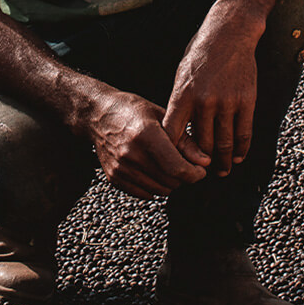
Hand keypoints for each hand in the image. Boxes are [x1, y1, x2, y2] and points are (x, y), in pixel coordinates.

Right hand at [87, 88, 209, 199]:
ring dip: (170, 183)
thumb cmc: (132, 110)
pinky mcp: (114, 177)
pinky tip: (154, 170)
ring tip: (170, 167)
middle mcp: (131, 154)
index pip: (176, 168)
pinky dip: (154, 187)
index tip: (200, 170)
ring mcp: (121, 168)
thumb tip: (205, 162)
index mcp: (146, 135)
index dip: (194, 174)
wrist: (98, 115)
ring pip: (159, 191)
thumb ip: (185, 141)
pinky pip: (144, 194)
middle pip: (170, 182)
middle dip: (185, 178)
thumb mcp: (162, 116)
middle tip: (187, 166)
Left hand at [162, 3, 261, 176]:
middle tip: (200, 174)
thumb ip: (180, 102)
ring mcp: (226, 102)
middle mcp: (204, 101)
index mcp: (182, 94)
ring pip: (224, 143)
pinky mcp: (246, 101)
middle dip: (200, 163)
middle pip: (200, 144)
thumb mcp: (181, 74)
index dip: (172, 153)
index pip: (172, 133)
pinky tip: (238, 158)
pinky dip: (241, 150)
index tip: (173, 164)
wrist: (229, 33)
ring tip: (222, 171)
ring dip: (223, 162)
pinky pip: (244, 133)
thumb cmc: (201, 53)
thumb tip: (176, 130)